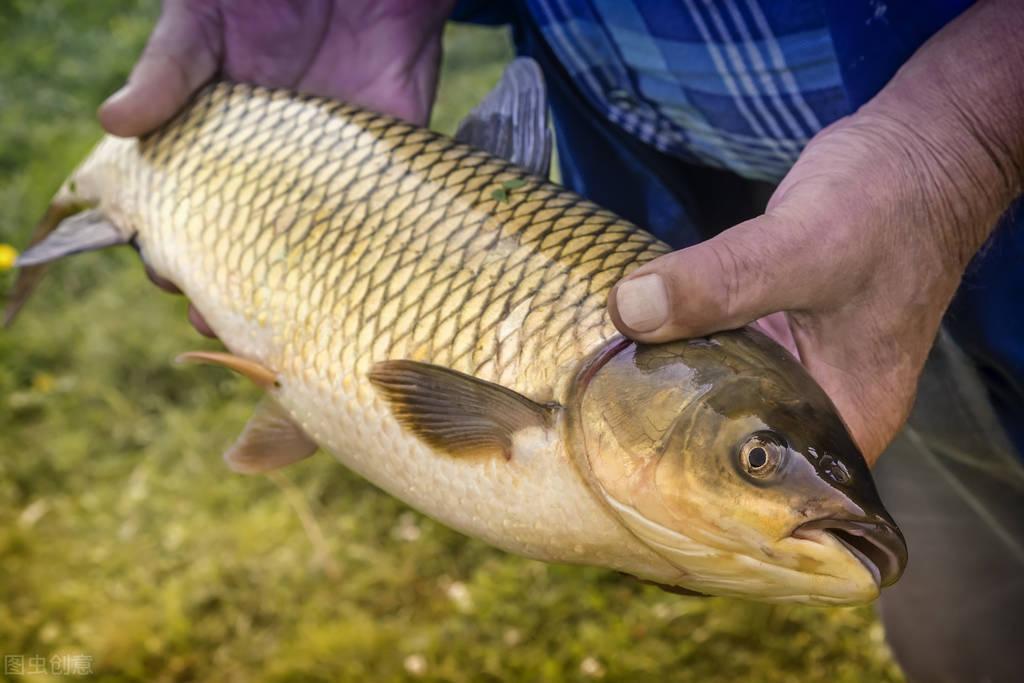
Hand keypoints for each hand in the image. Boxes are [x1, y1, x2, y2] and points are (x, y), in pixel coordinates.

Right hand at [103, 0, 455, 334]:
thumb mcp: (202, 20)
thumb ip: (170, 69)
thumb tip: (113, 123)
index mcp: (224, 139)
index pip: (195, 207)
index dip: (180, 245)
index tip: (172, 275)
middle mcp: (280, 165)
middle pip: (255, 241)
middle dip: (238, 285)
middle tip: (226, 317)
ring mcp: (336, 165)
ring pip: (318, 246)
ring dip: (304, 290)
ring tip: (289, 325)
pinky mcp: (394, 152)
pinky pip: (387, 212)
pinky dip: (377, 252)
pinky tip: (362, 289)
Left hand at [608, 1, 1023, 464]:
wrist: (919, 152)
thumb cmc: (890, 205)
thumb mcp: (803, 246)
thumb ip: (721, 281)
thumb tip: (630, 310)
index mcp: (845, 421)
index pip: (762, 490)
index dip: (688, 481)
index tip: (616, 453)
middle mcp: (818, 408)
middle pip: (728, 445)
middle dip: (662, 429)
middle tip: (591, 411)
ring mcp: (794, 369)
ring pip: (715, 394)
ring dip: (664, 380)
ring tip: (596, 378)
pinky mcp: (771, 331)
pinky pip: (714, 350)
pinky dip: (678, 340)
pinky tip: (632, 330)